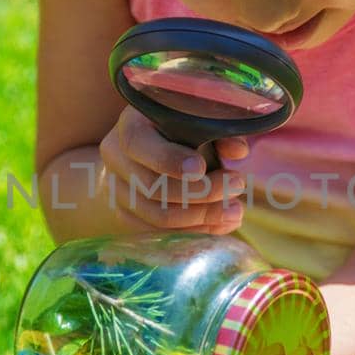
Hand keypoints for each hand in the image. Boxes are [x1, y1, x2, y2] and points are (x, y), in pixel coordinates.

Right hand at [98, 109, 249, 234]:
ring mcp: (117, 191)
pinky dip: (192, 232)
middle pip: (153, 187)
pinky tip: (220, 225)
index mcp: (130, 126)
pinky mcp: (126, 216)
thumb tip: (238, 152)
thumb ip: (218, 131)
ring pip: (158, 215)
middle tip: (237, 186)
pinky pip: (158, 234)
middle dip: (200, 192)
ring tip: (235, 210)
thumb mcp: (198, 120)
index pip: (138, 145)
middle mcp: (116, 158)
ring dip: (201, 217)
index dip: (168, 159)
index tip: (201, 167)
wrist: (148, 147)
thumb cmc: (180, 128)